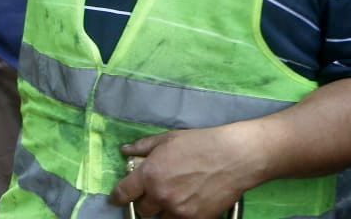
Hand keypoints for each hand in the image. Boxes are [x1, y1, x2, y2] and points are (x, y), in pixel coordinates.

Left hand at [110, 127, 254, 218]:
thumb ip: (142, 147)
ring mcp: (179, 211)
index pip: (124, 194)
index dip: (118, 197)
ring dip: (161, 211)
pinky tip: (185, 203)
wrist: (233, 157)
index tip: (117, 198)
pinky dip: (179, 216)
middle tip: (151, 193)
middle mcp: (161, 196)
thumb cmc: (199, 144)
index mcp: (149, 175)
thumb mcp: (166, 139)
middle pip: (142, 210)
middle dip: (144, 202)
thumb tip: (124, 150)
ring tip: (170, 199)